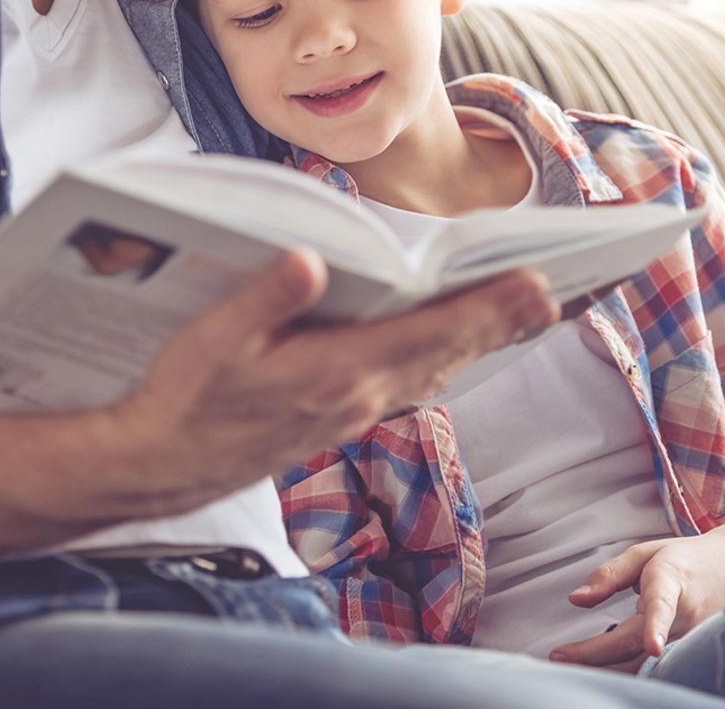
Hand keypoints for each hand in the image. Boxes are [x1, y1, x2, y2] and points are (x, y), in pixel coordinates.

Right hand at [117, 249, 559, 501]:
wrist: (166, 464)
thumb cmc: (186, 396)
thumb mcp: (212, 338)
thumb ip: (264, 299)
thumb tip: (309, 260)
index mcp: (337, 371)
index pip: (429, 332)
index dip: (487, 307)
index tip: (537, 285)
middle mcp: (359, 396)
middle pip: (448, 351)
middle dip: (504, 320)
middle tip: (559, 288)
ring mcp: (356, 412)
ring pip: (435, 370)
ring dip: (481, 339)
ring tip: (525, 308)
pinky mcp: (344, 417)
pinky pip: (411, 384)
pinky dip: (444, 358)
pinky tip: (453, 343)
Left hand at [549, 527, 724, 671]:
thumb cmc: (683, 560)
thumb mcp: (644, 554)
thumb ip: (609, 575)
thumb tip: (575, 599)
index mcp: (671, 584)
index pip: (662, 607)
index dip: (657, 627)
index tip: (653, 646)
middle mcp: (684, 618)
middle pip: (636, 644)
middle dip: (595, 654)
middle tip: (556, 657)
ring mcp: (690, 641)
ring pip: (643, 665)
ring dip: (606, 669)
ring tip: (569, 667)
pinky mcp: (690, 656)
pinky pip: (653, 671)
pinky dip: (625, 673)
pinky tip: (599, 673)